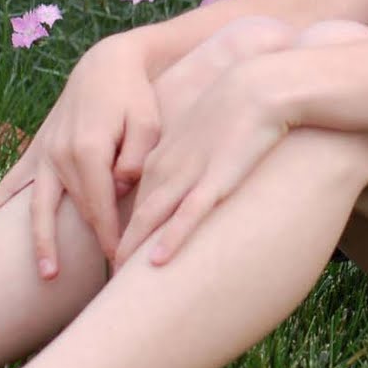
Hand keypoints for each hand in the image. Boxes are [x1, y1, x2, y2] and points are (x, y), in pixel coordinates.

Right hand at [0, 34, 159, 276]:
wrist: (107, 65)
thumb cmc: (135, 96)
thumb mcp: (148, 123)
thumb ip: (137, 158)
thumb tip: (119, 188)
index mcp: (90, 150)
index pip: (101, 205)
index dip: (111, 235)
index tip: (121, 259)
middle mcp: (62, 155)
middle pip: (73, 211)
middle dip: (84, 245)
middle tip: (97, 275)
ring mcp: (46, 153)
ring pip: (38, 204)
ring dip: (41, 239)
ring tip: (43, 272)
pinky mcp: (39, 148)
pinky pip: (13, 179)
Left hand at [114, 63, 288, 268]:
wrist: (257, 86)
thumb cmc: (235, 108)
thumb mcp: (202, 133)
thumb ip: (190, 156)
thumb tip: (190, 178)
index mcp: (161, 155)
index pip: (133, 199)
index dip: (123, 227)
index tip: (117, 252)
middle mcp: (167, 168)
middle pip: (135, 214)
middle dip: (119, 247)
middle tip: (110, 280)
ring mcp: (189, 175)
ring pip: (152, 219)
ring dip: (134, 249)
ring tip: (120, 280)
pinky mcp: (216, 180)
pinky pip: (188, 215)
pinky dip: (171, 238)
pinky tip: (157, 261)